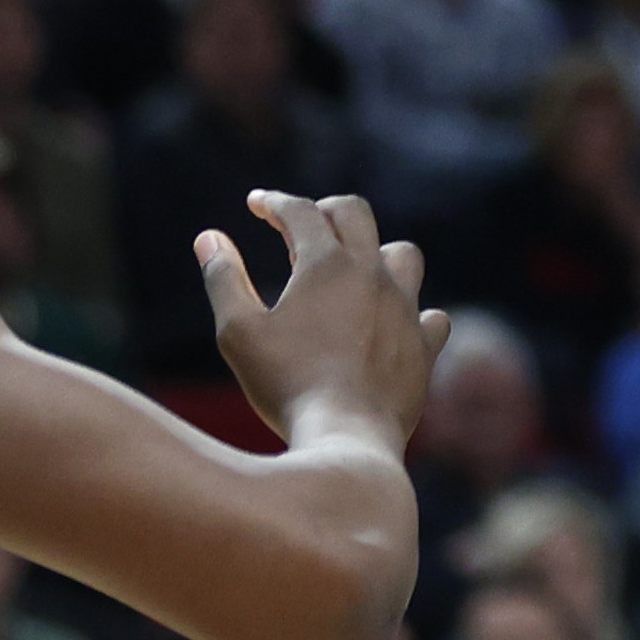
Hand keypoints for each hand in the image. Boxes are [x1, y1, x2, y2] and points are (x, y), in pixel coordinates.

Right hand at [201, 189, 446, 450]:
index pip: (301, 211)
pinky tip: (397, 322)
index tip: (257, 203)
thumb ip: (223, 279)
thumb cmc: (285, 385)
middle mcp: (373, 274)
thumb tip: (208, 238)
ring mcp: (405, 308)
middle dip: (325, 210)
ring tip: (353, 270)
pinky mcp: (424, 346)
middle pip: (355, 214)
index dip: (275, 202)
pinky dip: (413, 312)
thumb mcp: (239, 332)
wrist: (346, 437)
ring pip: (402, 254)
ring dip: (376, 253)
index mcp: (327, 264)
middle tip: (302, 223)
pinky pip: (431, 315)